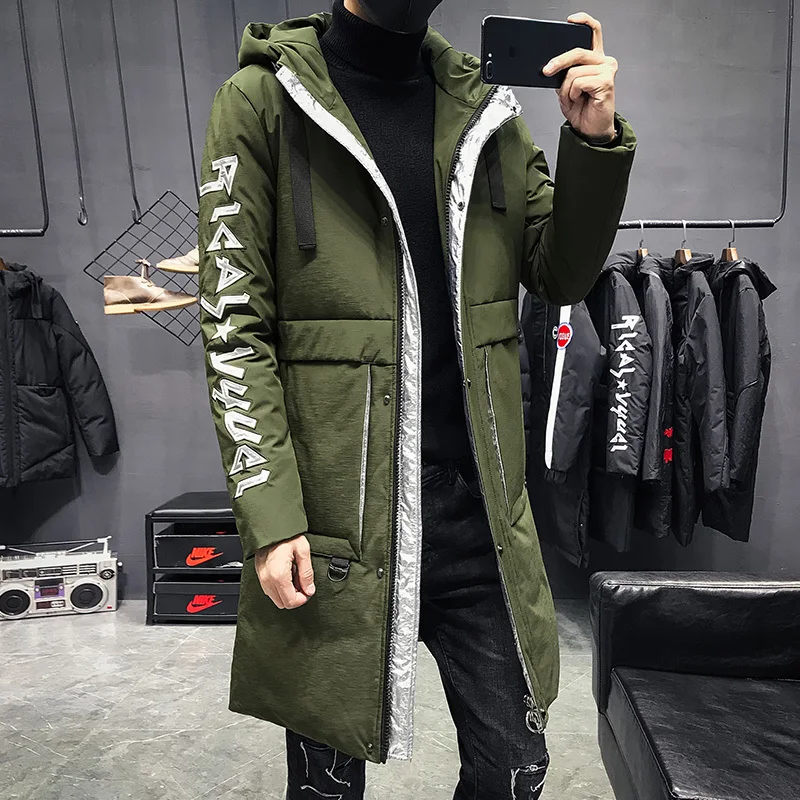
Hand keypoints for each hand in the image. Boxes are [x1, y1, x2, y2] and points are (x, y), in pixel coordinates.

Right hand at [255, 534, 315, 608]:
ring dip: (287, 592)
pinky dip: (279, 586)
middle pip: (282, 603)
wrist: (270, 525)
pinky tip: (286, 573)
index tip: (308, 590)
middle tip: (302, 583)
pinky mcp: (259, 574)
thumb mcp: (303, 551)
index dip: (302, 599)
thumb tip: (309, 589)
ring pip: (275, 598)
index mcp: (279, 575)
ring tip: (294, 575)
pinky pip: (269, 589)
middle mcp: (267, 579)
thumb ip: (307, 573)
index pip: (290, 602)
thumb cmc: (285, 535)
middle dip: (295, 596)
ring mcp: (261, 577)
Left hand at [542, 12, 617, 139]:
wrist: (591, 129)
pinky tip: (579, 100)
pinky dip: (572, 93)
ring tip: (572, 98)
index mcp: (595, 59)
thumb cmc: (582, 109)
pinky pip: (579, 82)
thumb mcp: (566, 88)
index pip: (593, 32)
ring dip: (566, 88)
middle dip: (558, 62)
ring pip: (574, 71)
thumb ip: (563, 74)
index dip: (583, 22)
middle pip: (578, 51)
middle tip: (547, 71)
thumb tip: (550, 66)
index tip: (570, 21)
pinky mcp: (606, 82)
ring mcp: (606, 71)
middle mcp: (603, 62)